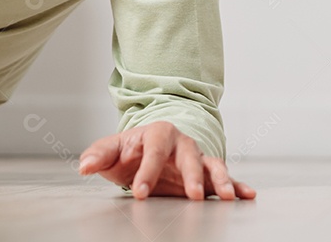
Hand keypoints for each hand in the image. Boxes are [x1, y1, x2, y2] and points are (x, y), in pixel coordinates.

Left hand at [78, 121, 255, 200]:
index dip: (146, 171)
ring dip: (221, 181)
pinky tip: (248, 196)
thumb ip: (98, 156)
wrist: (149, 148)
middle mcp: (182, 143)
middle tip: (193, 196)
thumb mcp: (111, 150)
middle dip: (192, 176)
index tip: (139, 192)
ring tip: (229, 197)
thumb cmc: (130, 150)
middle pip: (190, 156)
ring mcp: (197, 158)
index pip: (153, 151)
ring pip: (212, 166)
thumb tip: (83, 166)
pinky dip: (238, 186)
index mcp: (158, 134)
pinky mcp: (206, 174)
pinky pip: (225, 178)